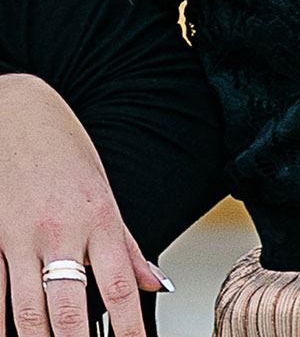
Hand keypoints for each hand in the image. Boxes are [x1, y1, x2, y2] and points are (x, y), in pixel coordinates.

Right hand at [0, 75, 169, 336]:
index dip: (127, 327)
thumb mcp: (105, 192)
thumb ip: (127, 245)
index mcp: (98, 217)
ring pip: (25, 311)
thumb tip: (156, 284)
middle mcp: (60, 231)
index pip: (117, 286)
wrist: (17, 113)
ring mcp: (19, 238)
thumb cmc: (66, 151)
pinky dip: (1, 323)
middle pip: (67, 309)